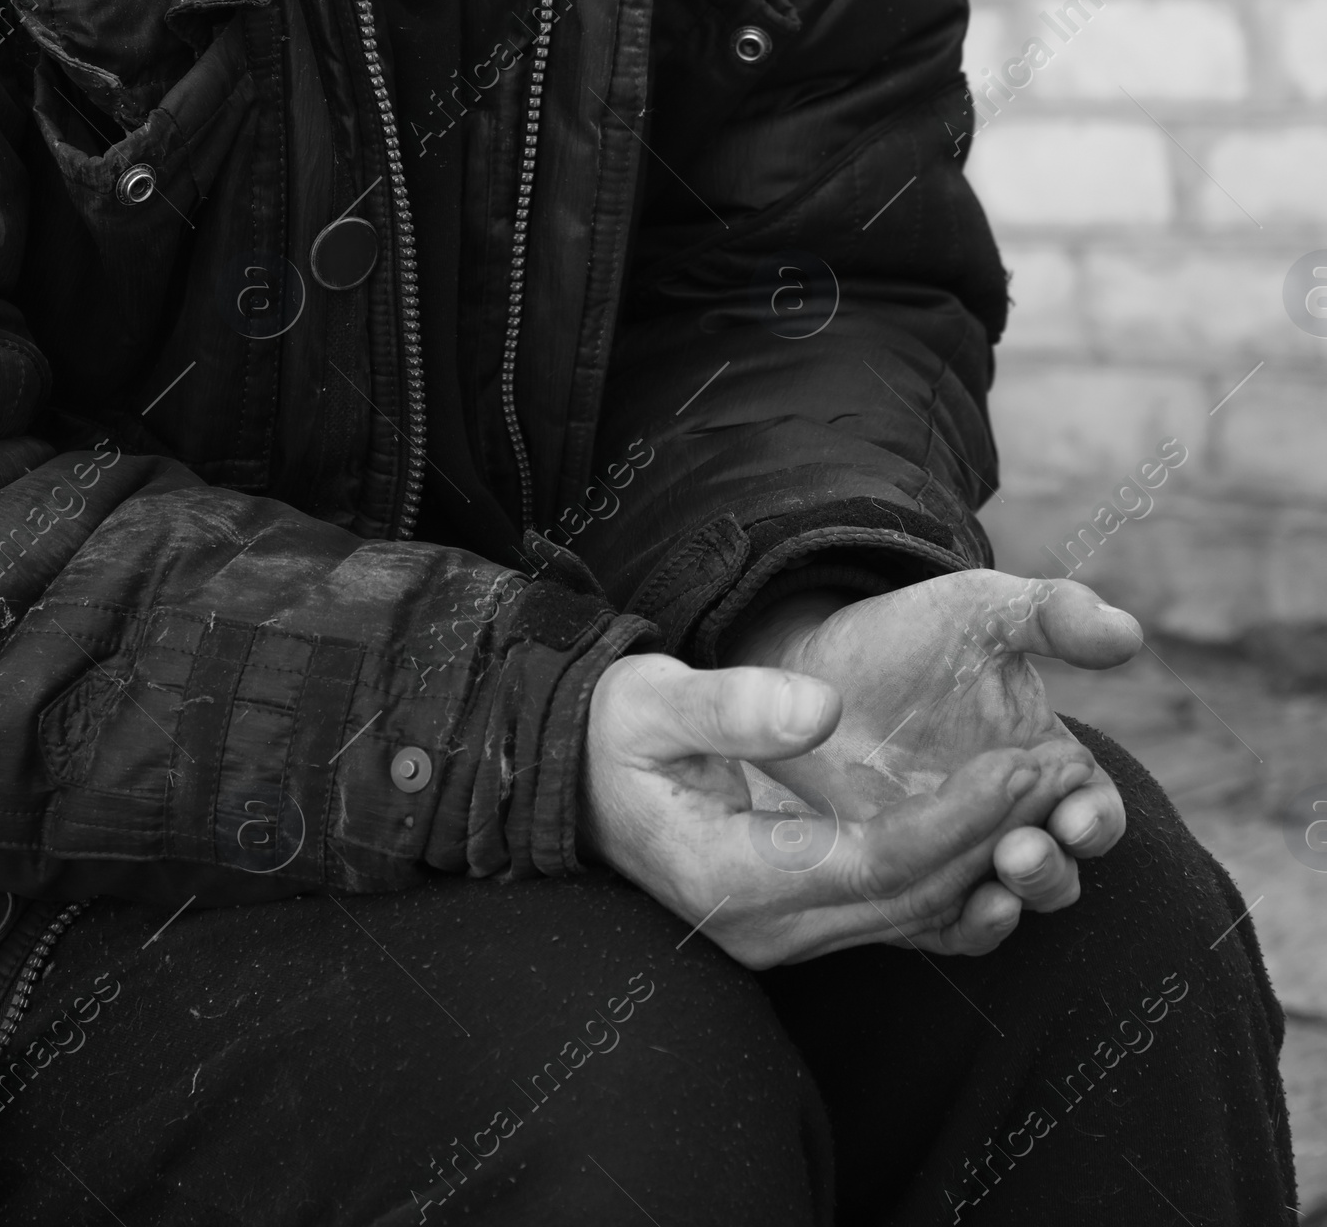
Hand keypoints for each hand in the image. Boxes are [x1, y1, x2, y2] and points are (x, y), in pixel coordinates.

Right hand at [580, 646, 1096, 969]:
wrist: (572, 782)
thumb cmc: (611, 732)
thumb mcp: (654, 700)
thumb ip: (734, 706)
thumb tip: (822, 708)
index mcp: (731, 876)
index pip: (877, 863)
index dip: (960, 819)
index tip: (1022, 762)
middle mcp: (765, 927)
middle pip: (909, 897)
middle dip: (993, 835)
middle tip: (1062, 767)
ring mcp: (783, 935)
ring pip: (912, 914)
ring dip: (986, 857)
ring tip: (1052, 790)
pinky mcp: (799, 921)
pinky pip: (895, 914)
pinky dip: (955, 876)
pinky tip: (1007, 836)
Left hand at [724, 570, 1139, 921]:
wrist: (814, 666)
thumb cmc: (910, 633)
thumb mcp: (979, 610)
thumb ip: (1053, 614)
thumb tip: (1130, 632)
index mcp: (1046, 764)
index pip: (1094, 810)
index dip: (1094, 820)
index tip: (1076, 817)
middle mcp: (1009, 821)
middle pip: (1056, 870)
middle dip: (1048, 871)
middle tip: (1019, 851)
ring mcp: (955, 855)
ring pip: (1005, 902)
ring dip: (1010, 900)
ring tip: (994, 877)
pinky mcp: (902, 878)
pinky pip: (940, 924)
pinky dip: (959, 926)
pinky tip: (960, 907)